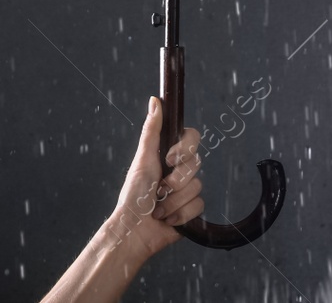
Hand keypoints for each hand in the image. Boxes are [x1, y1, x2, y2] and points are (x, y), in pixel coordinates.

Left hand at [107, 97, 203, 260]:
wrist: (134, 230)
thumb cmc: (133, 195)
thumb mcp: (142, 159)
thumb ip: (152, 130)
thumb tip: (155, 100)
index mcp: (168, 155)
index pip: (192, 138)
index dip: (185, 148)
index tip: (169, 158)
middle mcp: (179, 171)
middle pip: (196, 163)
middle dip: (176, 179)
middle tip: (160, 188)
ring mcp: (186, 190)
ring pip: (197, 186)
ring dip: (173, 200)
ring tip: (158, 207)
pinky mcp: (191, 210)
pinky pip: (198, 206)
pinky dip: (180, 214)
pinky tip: (166, 218)